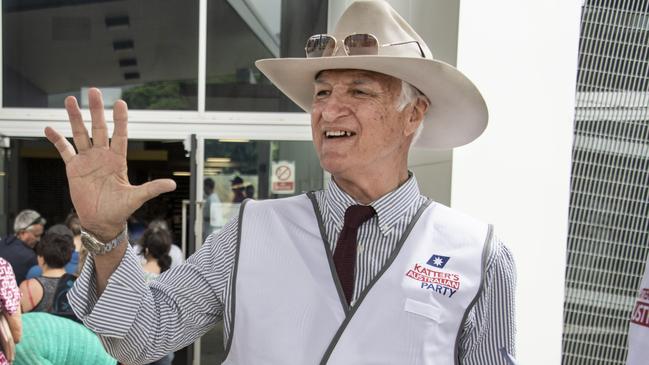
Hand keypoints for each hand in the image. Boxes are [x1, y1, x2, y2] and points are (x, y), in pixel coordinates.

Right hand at [45, 88, 175, 240]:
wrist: (101, 222)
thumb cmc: (120, 210)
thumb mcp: (136, 198)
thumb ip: (152, 188)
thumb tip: (172, 184)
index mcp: (118, 160)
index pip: (120, 135)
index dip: (120, 120)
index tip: (120, 103)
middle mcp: (102, 156)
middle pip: (99, 128)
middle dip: (96, 110)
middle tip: (94, 91)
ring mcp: (87, 160)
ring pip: (80, 134)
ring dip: (75, 118)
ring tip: (70, 100)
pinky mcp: (74, 168)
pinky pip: (64, 150)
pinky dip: (56, 140)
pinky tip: (49, 128)